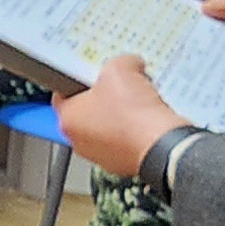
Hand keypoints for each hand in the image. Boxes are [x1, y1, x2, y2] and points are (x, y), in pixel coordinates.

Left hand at [59, 54, 184, 178]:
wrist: (161, 146)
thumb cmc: (132, 114)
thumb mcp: (121, 68)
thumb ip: (120, 62)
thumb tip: (129, 64)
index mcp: (68, 118)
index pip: (64, 93)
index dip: (81, 78)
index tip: (94, 73)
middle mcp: (80, 141)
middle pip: (89, 110)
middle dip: (106, 96)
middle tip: (121, 85)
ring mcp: (102, 156)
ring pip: (109, 126)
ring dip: (123, 114)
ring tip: (141, 102)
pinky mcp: (124, 163)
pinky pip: (128, 140)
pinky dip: (138, 130)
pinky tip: (149, 119)